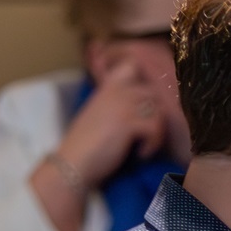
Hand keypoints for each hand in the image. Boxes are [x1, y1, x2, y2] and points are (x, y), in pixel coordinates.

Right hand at [57, 58, 166, 185]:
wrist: (73, 163)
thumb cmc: (87, 144)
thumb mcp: (100, 114)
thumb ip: (116, 103)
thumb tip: (144, 106)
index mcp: (107, 89)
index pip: (131, 66)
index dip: (145, 79)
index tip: (144, 104)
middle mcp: (115, 92)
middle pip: (153, 92)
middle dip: (156, 115)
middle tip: (147, 133)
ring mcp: (121, 106)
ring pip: (158, 111)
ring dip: (156, 132)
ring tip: (144, 146)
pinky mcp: (127, 124)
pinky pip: (155, 128)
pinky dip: (152, 144)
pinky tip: (140, 154)